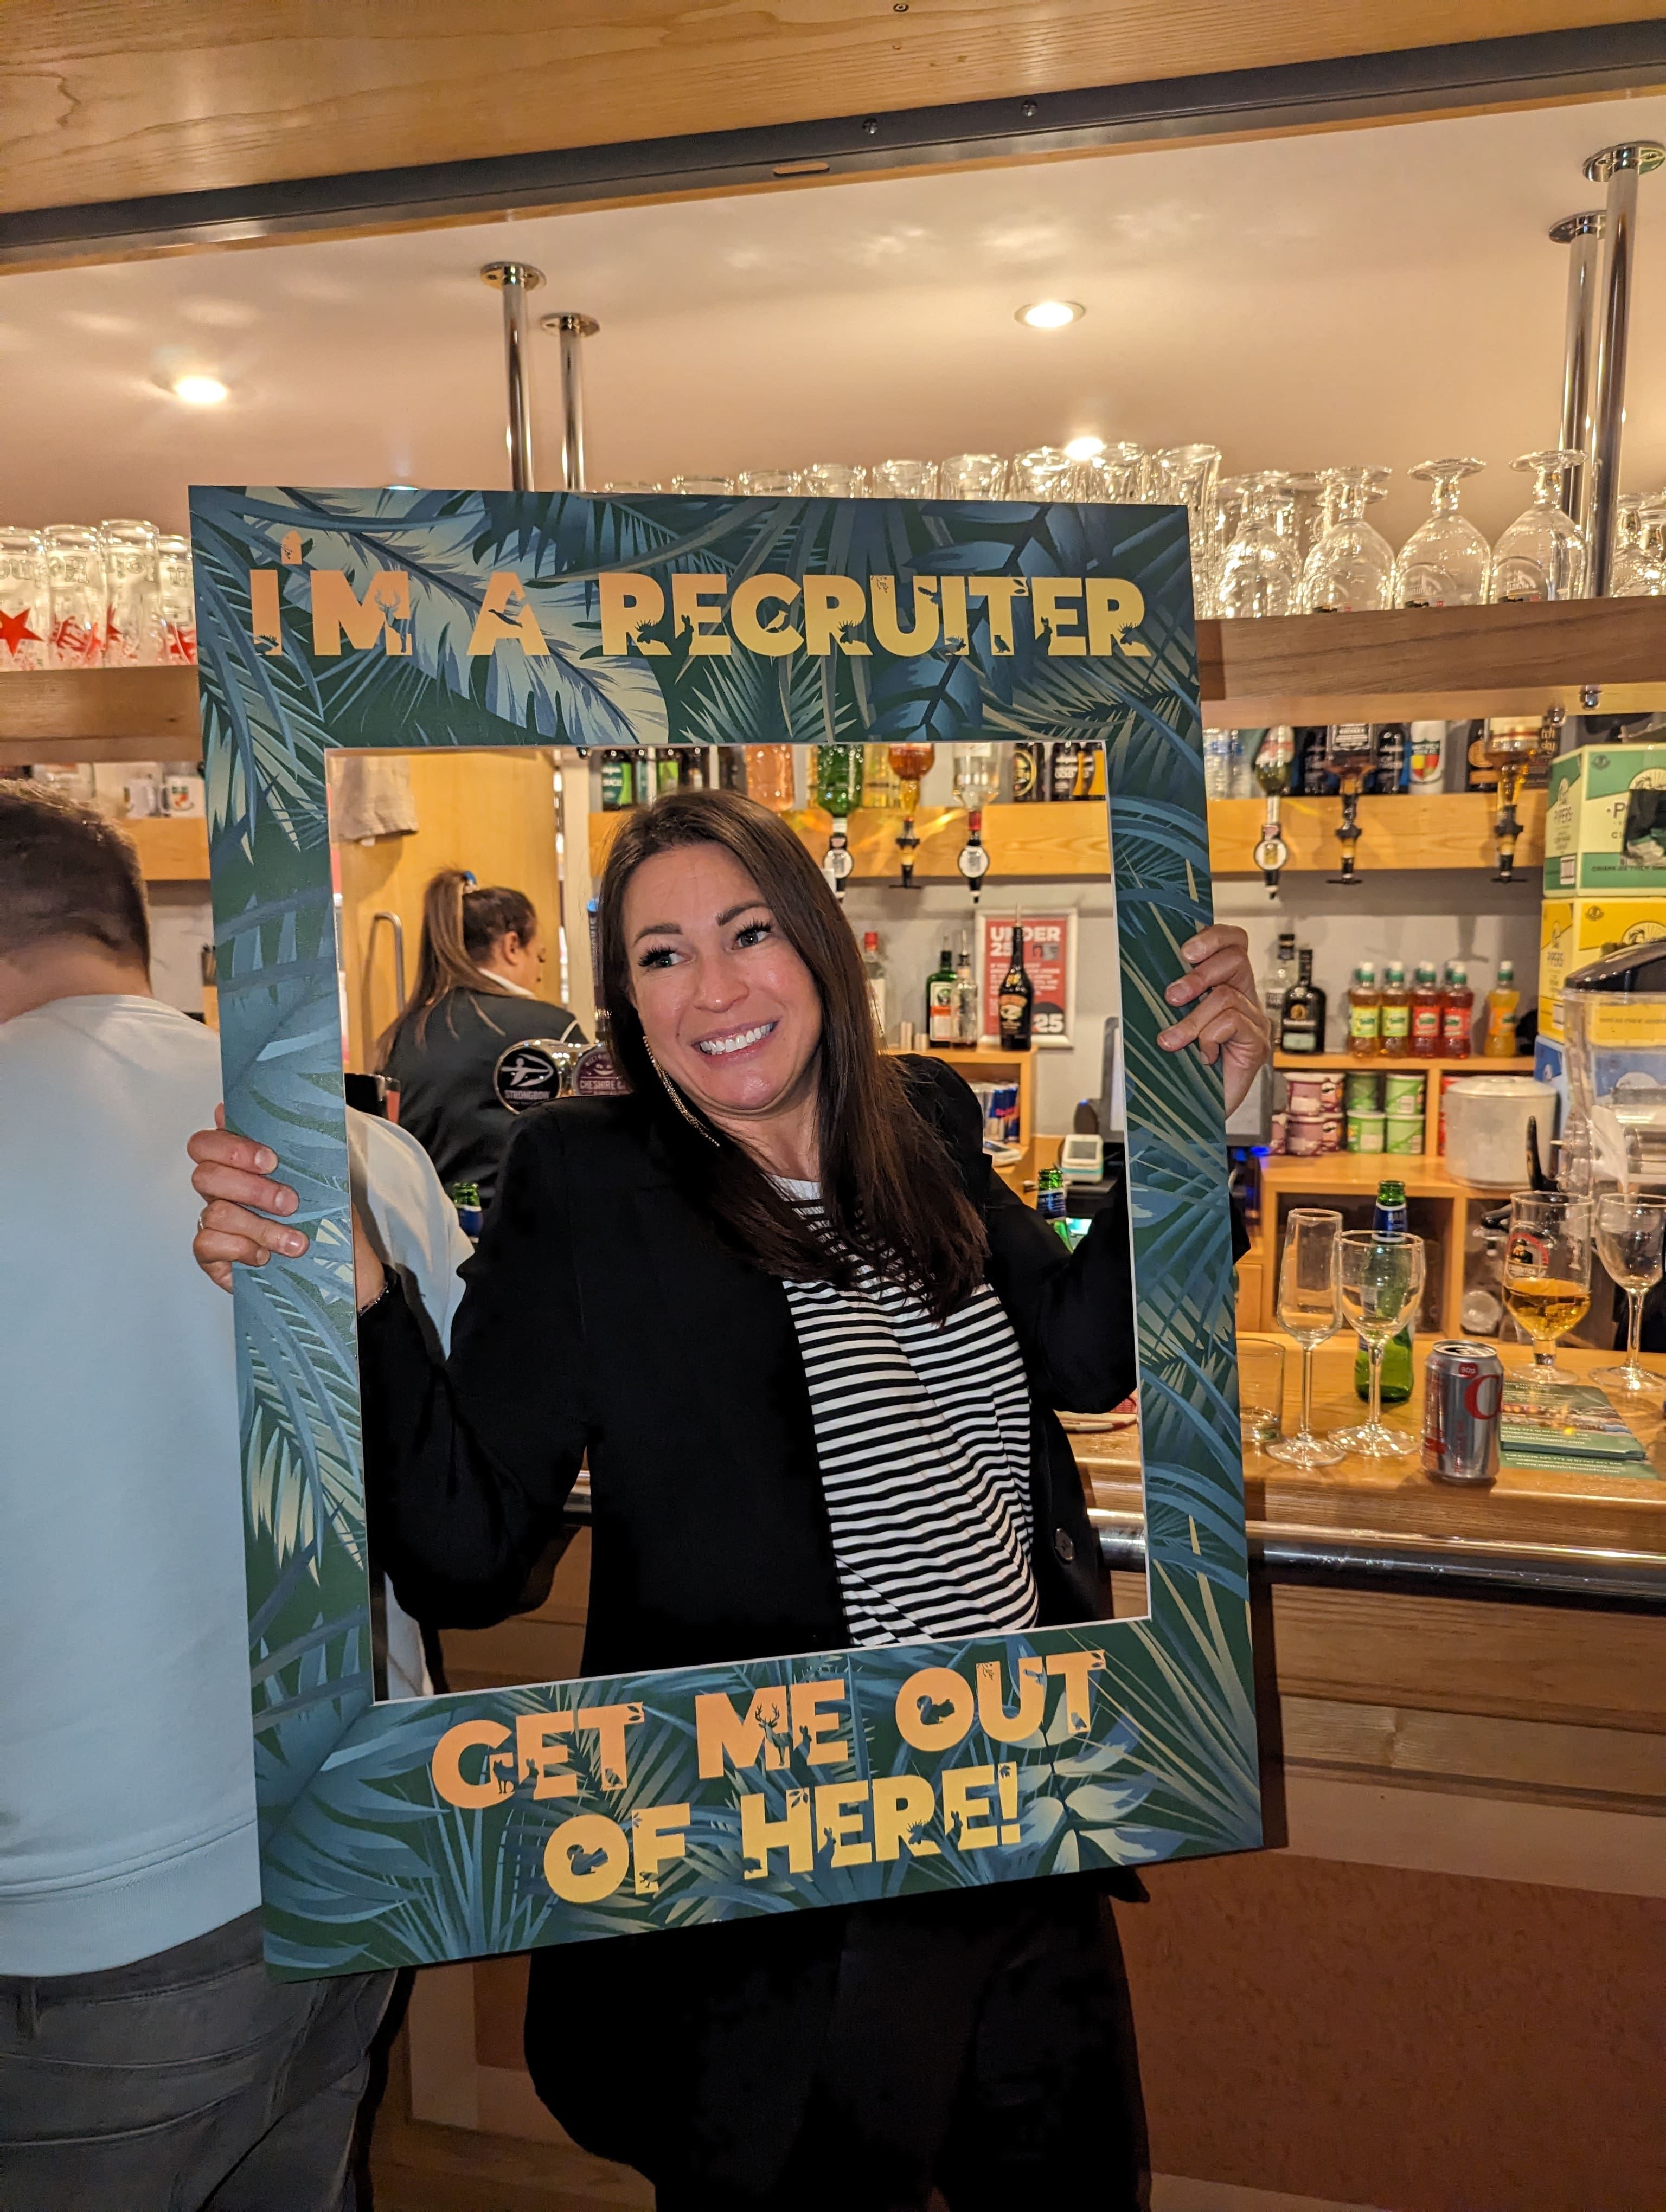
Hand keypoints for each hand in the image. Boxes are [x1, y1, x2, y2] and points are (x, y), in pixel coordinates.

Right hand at [189, 1105, 386, 1307]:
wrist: (344, 1272)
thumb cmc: (329, 1223)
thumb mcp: (322, 1183)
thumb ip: (294, 1151)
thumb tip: (276, 1122)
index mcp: (241, 1166)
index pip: (208, 1144)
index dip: (231, 1146)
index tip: (270, 1160)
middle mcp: (222, 1192)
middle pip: (205, 1175)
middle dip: (252, 1188)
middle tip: (289, 1202)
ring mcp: (214, 1224)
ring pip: (215, 1212)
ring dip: (261, 1226)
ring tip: (296, 1241)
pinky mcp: (213, 1256)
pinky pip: (207, 1243)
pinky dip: (242, 1248)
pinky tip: (265, 1257)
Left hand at [1157, 924, 1271, 1118]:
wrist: (1194, 1113)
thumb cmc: (1183, 1067)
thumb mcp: (1172, 1022)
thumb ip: (1174, 997)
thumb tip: (1149, 972)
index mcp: (1227, 985)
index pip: (1233, 943)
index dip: (1214, 936)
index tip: (1184, 951)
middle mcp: (1244, 999)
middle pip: (1235, 958)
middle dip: (1198, 974)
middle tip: (1172, 997)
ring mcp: (1254, 1021)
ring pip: (1226, 996)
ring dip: (1192, 1019)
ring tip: (1174, 1041)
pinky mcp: (1256, 1044)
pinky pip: (1231, 1023)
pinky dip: (1208, 1038)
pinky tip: (1204, 1056)